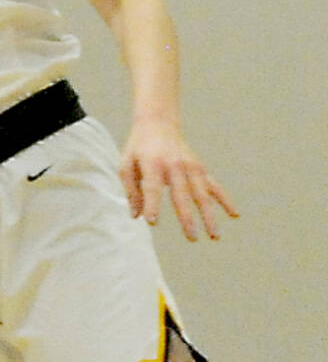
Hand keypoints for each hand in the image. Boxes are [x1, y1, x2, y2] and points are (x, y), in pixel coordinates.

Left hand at [120, 118, 237, 240]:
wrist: (158, 123)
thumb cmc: (138, 148)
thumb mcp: (126, 163)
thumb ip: (131, 189)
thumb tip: (137, 216)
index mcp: (152, 163)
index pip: (152, 187)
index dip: (152, 204)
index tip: (152, 221)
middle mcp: (174, 165)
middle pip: (182, 194)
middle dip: (187, 217)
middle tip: (192, 238)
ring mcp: (190, 166)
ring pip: (202, 194)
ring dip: (209, 215)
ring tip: (214, 236)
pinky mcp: (200, 168)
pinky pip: (214, 185)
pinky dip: (225, 200)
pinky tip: (235, 214)